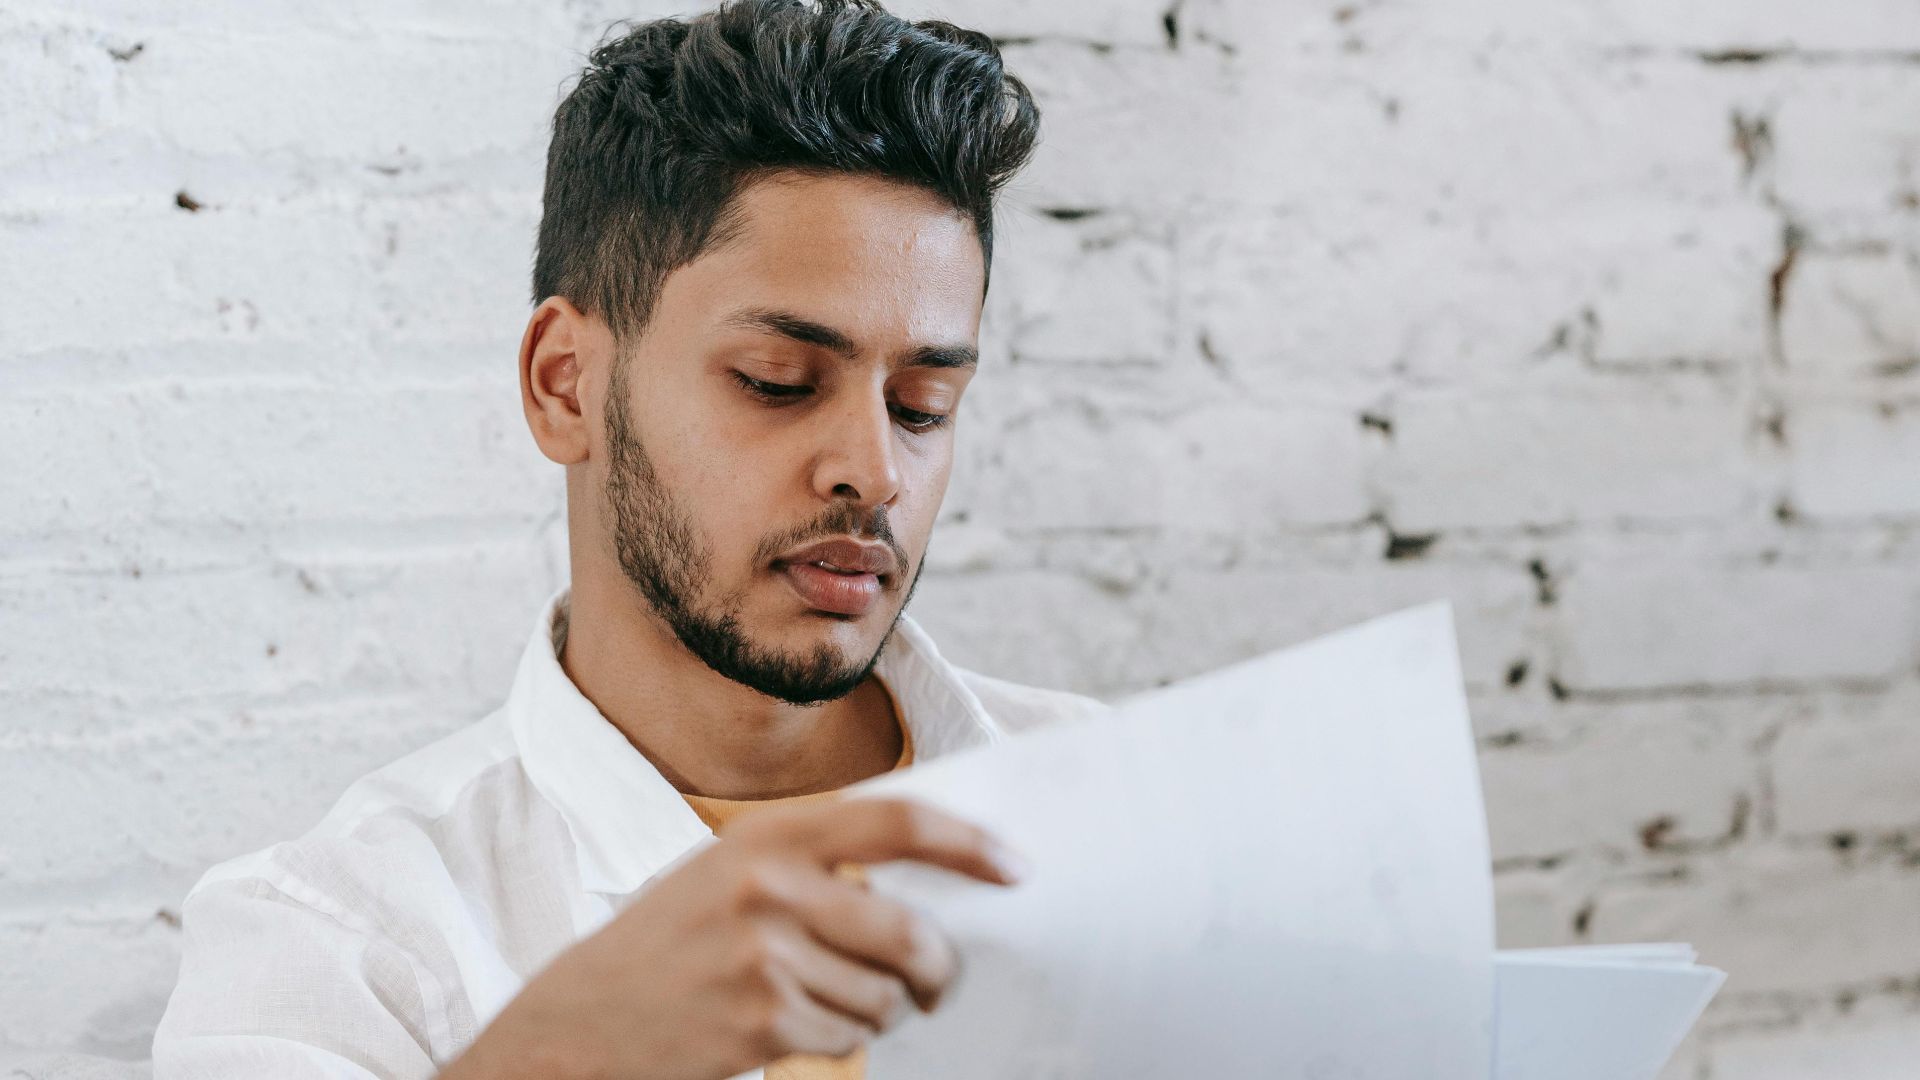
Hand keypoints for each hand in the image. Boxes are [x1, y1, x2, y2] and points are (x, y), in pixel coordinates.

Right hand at [438, 796, 1023, 1079]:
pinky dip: (840, 1041)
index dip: (969, 843)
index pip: (897, 821)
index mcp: (771, 833)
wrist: (579, 1022)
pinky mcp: (763, 1021)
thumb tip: (935, 882)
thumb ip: (819, 863)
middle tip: (939, 981)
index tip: (1015, 866)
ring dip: (879, 1009)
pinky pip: (852, 1037)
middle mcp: (770, 885)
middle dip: (940, 967)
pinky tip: (789, 1028)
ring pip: (886, 994)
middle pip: (910, 931)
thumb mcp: (733, 870)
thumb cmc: (673, 942)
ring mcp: (765, 955)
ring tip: (823, 1001)